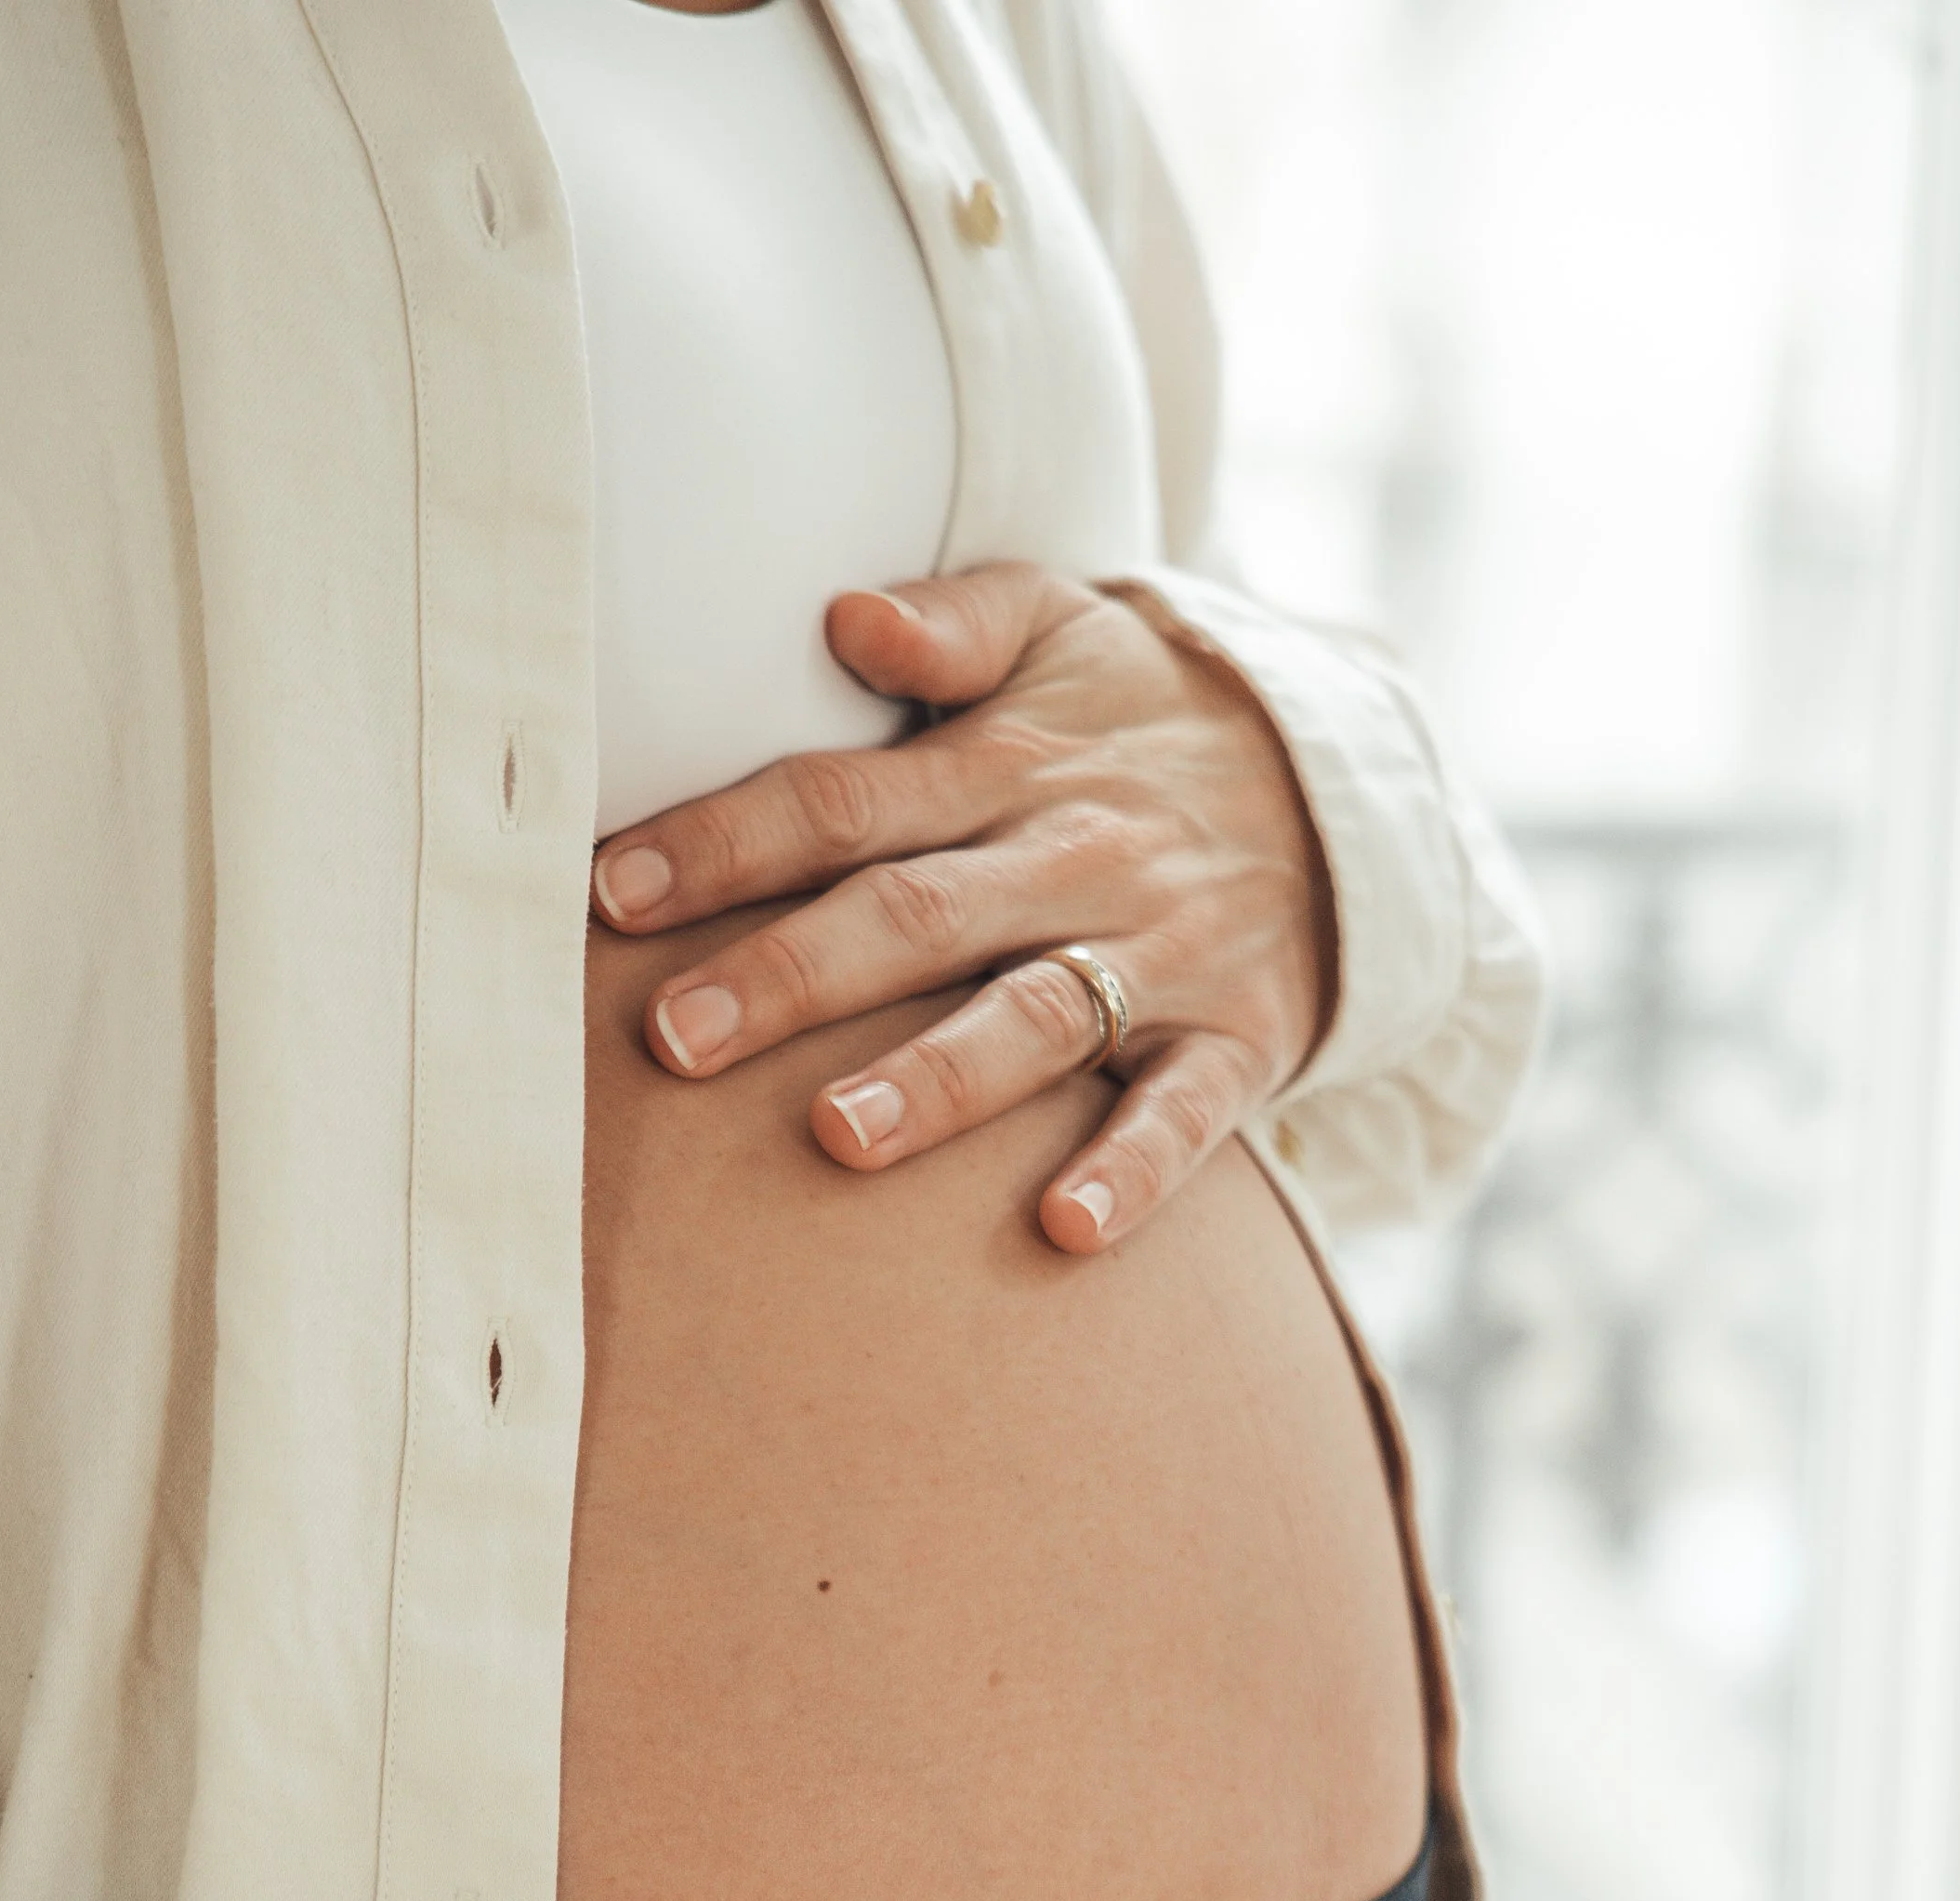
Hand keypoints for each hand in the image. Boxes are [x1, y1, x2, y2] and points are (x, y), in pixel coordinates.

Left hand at [589, 563, 1336, 1255]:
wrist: (1348, 790)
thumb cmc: (1149, 718)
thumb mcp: (1065, 626)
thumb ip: (952, 621)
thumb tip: (842, 614)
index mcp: (1008, 766)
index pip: (844, 802)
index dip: (727, 842)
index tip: (612, 892)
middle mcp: (1073, 861)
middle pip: (915, 916)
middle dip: (793, 976)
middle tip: (675, 1039)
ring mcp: (1159, 956)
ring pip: (1037, 1018)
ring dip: (939, 1078)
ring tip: (839, 1136)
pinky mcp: (1234, 1042)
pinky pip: (1182, 1116)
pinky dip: (1128, 1173)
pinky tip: (1059, 1228)